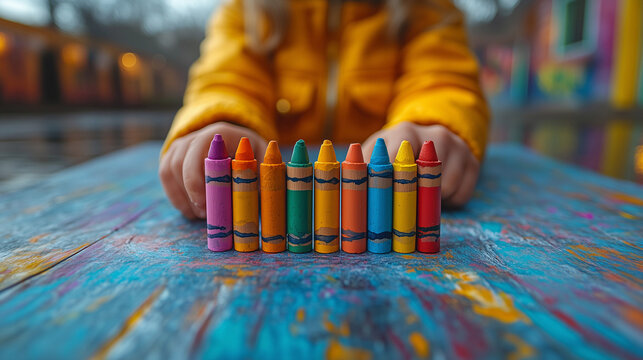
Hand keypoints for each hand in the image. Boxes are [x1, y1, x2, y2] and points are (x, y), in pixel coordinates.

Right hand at [159, 122, 267, 218]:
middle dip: (189, 192)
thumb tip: (262, 192)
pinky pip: (166, 177)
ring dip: (182, 197)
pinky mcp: (173, 158)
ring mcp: (181, 146)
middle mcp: (195, 135)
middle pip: (179, 163)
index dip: (198, 178)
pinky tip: (191, 211)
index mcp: (220, 134)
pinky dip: (176, 197)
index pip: (200, 149)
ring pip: (169, 171)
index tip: (205, 203)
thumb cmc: (252, 156)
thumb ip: (262, 173)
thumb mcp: (263, 160)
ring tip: (201, 215)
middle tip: (204, 214)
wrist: (236, 143)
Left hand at [362, 122, 479, 206]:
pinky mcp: (474, 163)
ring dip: (430, 202)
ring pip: (444, 190)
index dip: (387, 185)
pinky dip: (449, 203)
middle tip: (398, 210)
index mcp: (405, 131)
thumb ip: (362, 166)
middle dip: (410, 198)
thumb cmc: (395, 151)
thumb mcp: (376, 151)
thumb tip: (348, 187)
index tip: (380, 202)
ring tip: (419, 196)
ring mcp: (458, 148)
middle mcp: (435, 135)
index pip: (396, 162)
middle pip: (424, 177)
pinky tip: (437, 196)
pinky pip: (461, 196)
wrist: (434, 136)